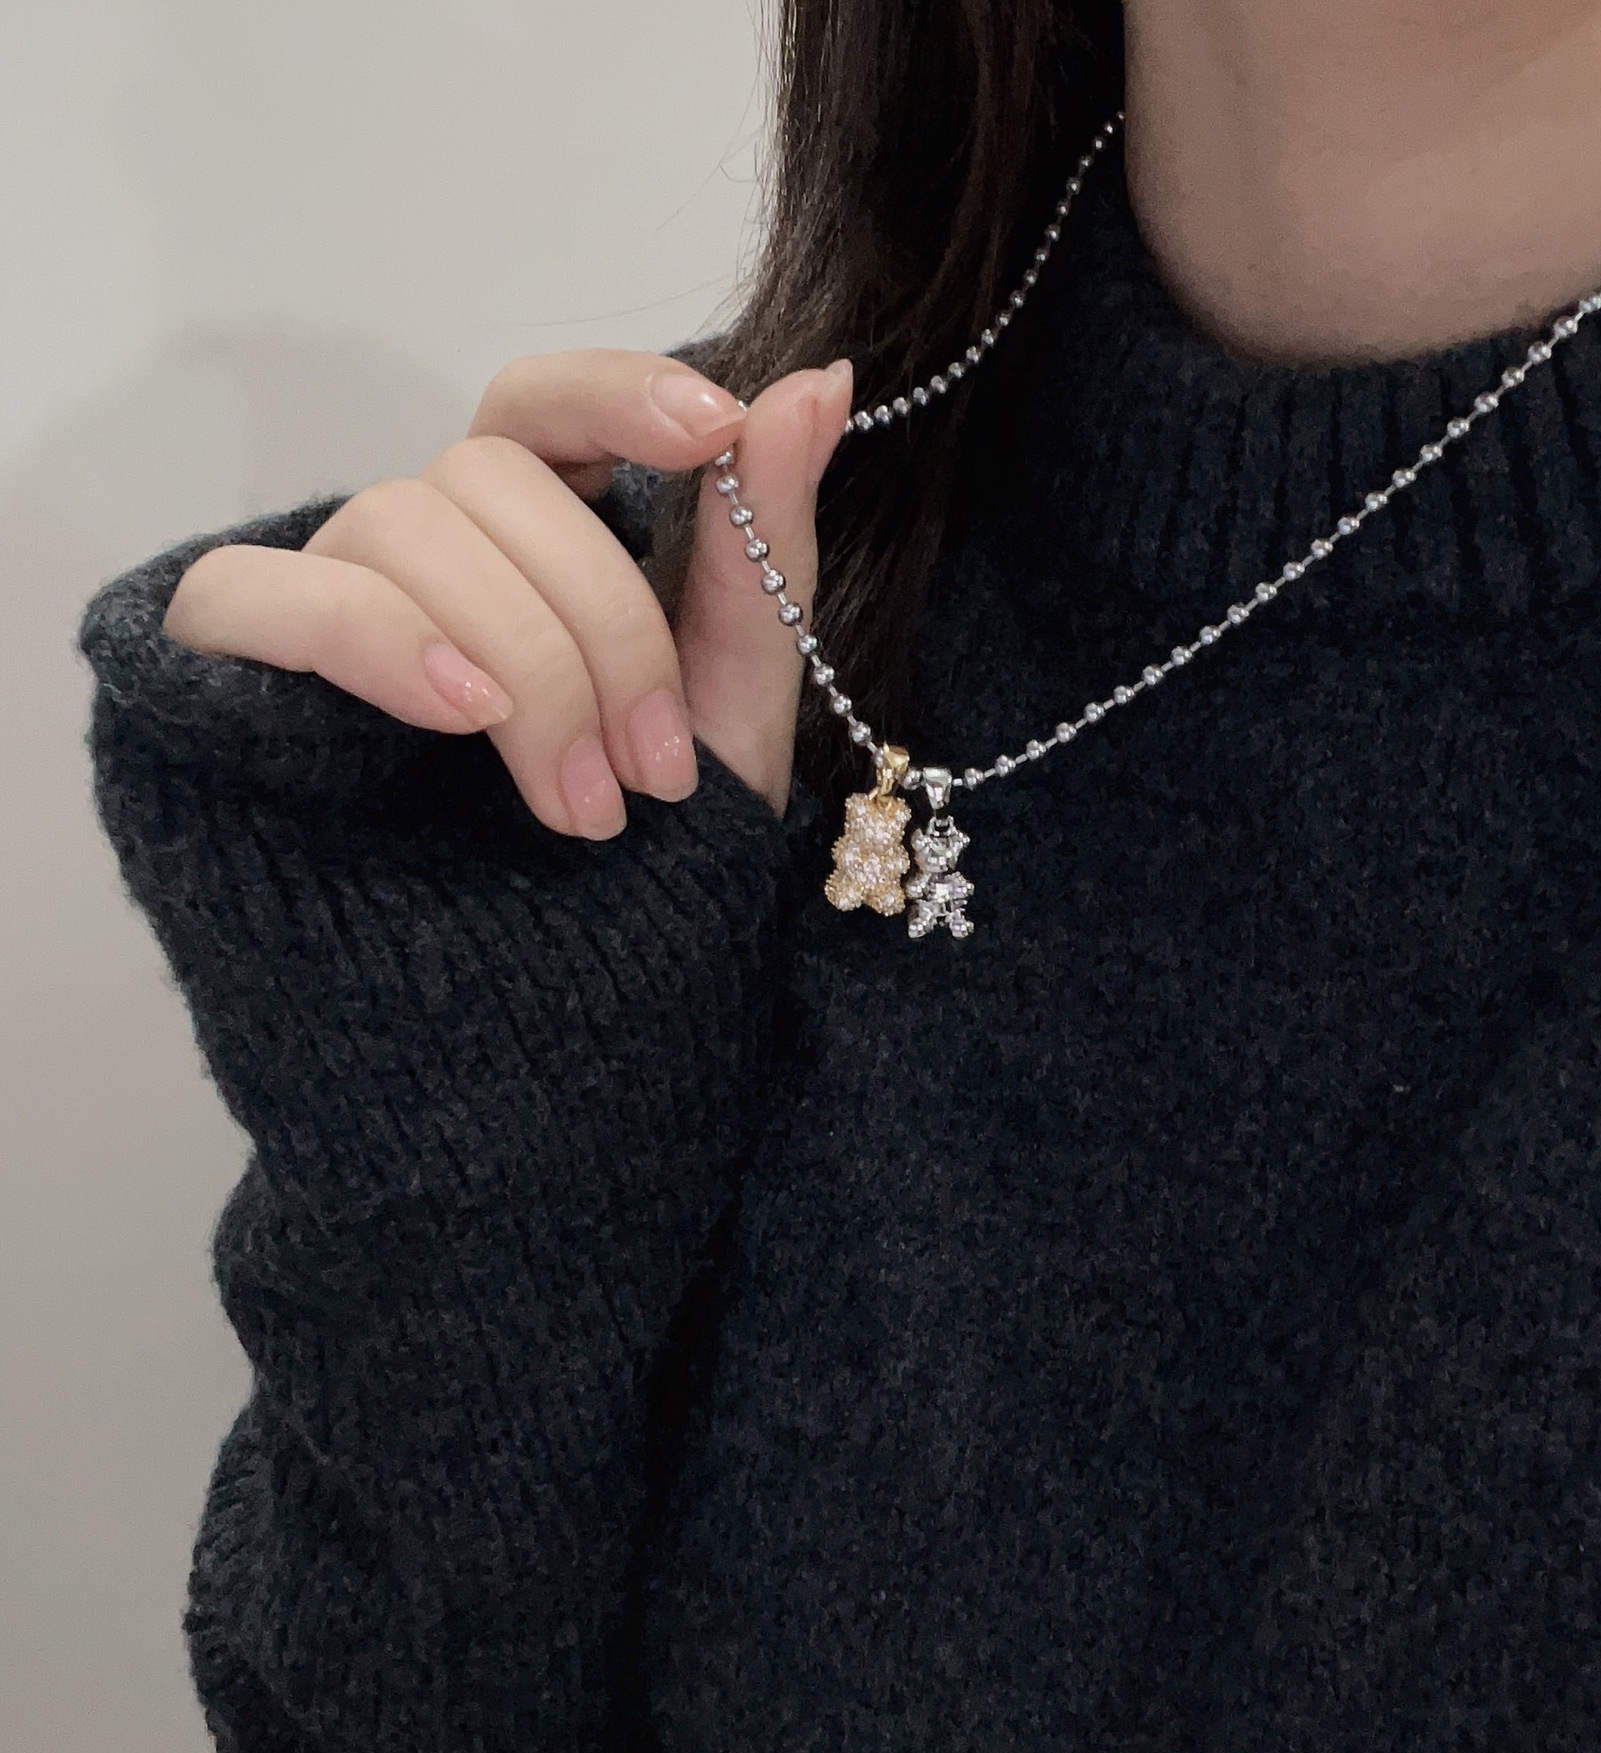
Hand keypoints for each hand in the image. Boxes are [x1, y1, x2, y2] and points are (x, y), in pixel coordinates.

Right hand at [160, 350, 853, 831]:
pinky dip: (372, 636)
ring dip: (521, 665)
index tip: (714, 428)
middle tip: (656, 773)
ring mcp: (331, 595)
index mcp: (540, 528)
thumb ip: (765, 539)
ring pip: (399, 525)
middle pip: (490, 476)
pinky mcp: (244, 670)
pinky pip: (262, 594)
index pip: (547, 400)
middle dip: (600, 624)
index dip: (618, 391)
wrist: (579, 986)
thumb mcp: (736, 692)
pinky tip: (462, 710)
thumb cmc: (656, 833)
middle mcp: (429, 542)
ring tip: (586, 808)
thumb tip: (821, 382)